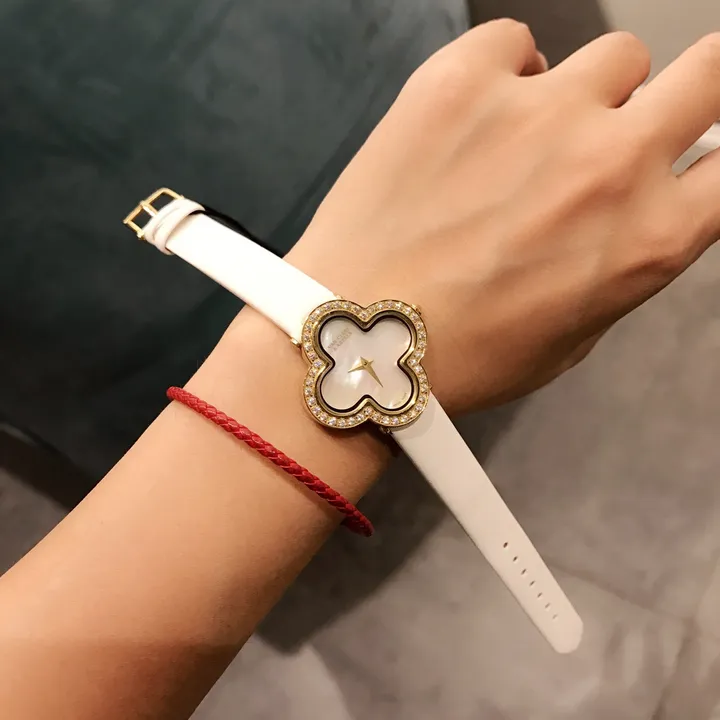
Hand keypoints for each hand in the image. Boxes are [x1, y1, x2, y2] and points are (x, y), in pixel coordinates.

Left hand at [287, 20, 719, 412]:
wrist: (358, 339)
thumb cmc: (464, 358)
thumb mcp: (573, 336)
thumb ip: (622, 262)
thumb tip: (637, 210)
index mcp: (649, 238)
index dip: (717, 155)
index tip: (694, 153)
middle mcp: (610, 161)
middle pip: (712, 70)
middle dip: (691, 92)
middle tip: (637, 121)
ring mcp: (537, 108)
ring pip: (613, 56)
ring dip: (587, 94)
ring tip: (526, 141)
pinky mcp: (462, 79)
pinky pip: (515, 42)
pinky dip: (506, 74)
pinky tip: (473, 120)